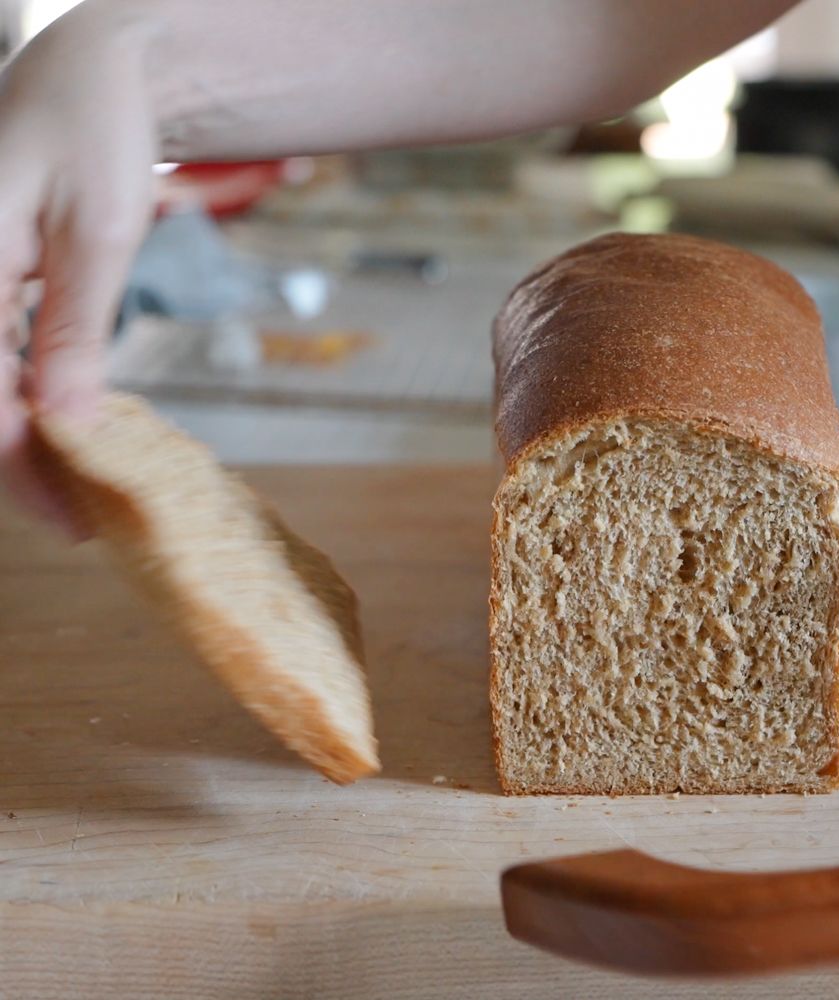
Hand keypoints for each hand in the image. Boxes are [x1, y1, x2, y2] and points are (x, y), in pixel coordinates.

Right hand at [0, 10, 156, 529]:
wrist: (95, 66)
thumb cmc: (96, 130)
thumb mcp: (97, 233)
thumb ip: (75, 330)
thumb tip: (67, 422)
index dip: (23, 469)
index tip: (73, 520)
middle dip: (21, 461)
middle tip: (81, 516)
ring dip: (25, 432)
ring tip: (81, 484)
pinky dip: (30, 390)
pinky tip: (67, 421)